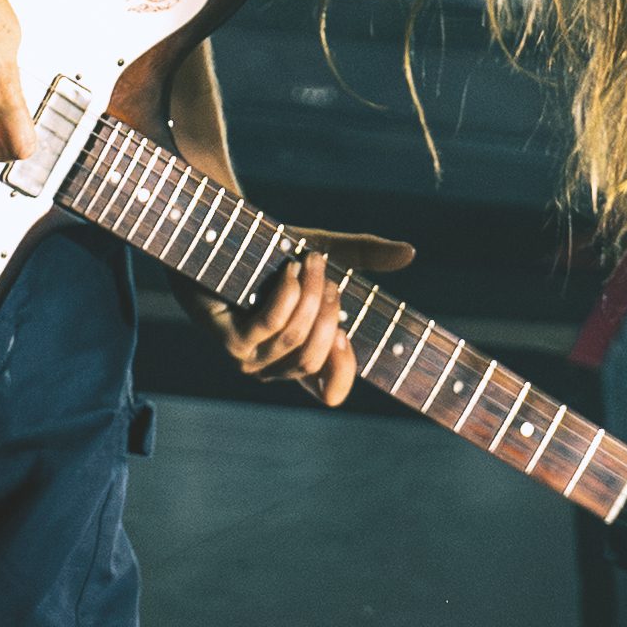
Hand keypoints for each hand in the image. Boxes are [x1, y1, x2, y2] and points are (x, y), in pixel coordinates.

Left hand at [190, 230, 413, 405]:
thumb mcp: (322, 252)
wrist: (216, 235)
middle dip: (329, 313)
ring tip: (306, 261)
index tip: (348, 336)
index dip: (344, 371)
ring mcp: (248, 358)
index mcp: (297, 356)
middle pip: (316, 358)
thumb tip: (410, 252)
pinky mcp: (229, 341)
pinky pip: (272, 325)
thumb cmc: (266, 251)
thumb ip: (363, 256)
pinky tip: (288, 271)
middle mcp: (272, 366)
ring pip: (296, 339)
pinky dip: (287, 294)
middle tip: (327, 276)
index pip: (328, 392)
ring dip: (310, 295)